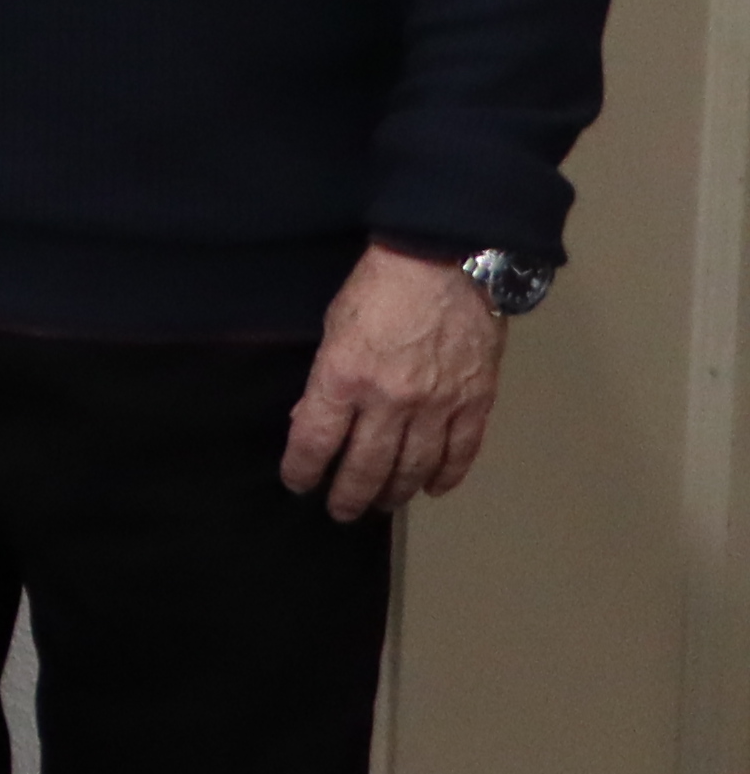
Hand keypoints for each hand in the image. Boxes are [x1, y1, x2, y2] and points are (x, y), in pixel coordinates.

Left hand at [283, 246, 505, 520]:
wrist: (445, 261)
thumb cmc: (378, 286)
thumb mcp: (332, 327)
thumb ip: (324, 379)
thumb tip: (311, 422)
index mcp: (345, 377)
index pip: (316, 441)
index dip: (304, 470)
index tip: (298, 484)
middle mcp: (390, 400)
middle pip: (366, 466)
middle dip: (350, 495)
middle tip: (341, 512)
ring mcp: (438, 405)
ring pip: (414, 467)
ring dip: (395, 492)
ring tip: (382, 504)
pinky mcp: (475, 401)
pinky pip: (461, 451)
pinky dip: (447, 474)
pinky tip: (433, 489)